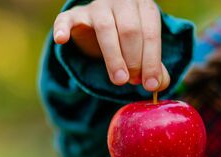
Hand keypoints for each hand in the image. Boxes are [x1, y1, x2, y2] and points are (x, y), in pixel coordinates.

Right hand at [53, 0, 169, 89]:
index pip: (150, 32)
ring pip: (106, 29)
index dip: (152, 60)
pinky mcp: (75, 14)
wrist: (100, 26)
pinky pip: (66, 19)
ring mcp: (97, 6)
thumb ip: (153, 67)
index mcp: (144, 6)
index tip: (150, 84)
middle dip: (134, 60)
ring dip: (114, 58)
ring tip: (119, 80)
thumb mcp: (143, 51)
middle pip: (130, 30)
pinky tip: (61, 40)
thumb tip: (159, 84)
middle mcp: (122, 1)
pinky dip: (63, 29)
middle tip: (132, 82)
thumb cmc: (127, 41)